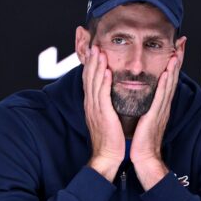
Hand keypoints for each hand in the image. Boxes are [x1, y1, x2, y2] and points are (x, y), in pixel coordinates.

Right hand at [83, 46, 124, 181]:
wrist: (108, 156)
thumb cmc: (110, 139)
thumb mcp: (106, 118)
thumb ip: (106, 105)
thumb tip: (110, 95)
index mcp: (92, 105)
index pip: (90, 81)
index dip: (91, 66)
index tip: (94, 52)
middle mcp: (91, 104)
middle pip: (89, 78)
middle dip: (92, 61)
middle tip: (94, 45)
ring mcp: (95, 109)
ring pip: (95, 83)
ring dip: (97, 66)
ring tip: (99, 51)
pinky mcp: (102, 114)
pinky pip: (102, 95)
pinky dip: (104, 82)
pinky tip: (106, 71)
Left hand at [130, 55, 181, 189]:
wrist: (144, 158)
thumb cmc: (141, 141)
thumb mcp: (145, 118)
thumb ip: (146, 106)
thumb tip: (144, 96)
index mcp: (160, 105)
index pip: (168, 79)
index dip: (172, 63)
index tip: (175, 47)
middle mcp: (164, 105)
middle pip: (173, 77)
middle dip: (177, 59)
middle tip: (181, 42)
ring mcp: (162, 110)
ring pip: (170, 84)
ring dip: (174, 67)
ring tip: (177, 51)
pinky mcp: (156, 116)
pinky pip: (162, 96)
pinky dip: (166, 83)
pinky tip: (168, 72)